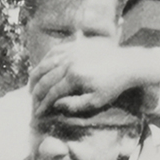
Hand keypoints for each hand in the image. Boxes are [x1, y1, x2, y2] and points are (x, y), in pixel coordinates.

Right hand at [30, 39, 159, 116]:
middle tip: (32, 103)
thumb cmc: (113, 86)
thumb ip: (74, 105)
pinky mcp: (75, 45)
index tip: (38, 114)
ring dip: (36, 76)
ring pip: (45, 63)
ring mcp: (71, 51)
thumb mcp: (96, 101)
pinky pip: (54, 51)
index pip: (52, 92)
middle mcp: (69, 61)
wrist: (126, 64)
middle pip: (45, 78)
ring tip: (32, 88)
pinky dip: (44, 61)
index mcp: (74, 76)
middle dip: (36, 92)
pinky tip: (41, 69)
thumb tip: (55, 105)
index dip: (43, 104)